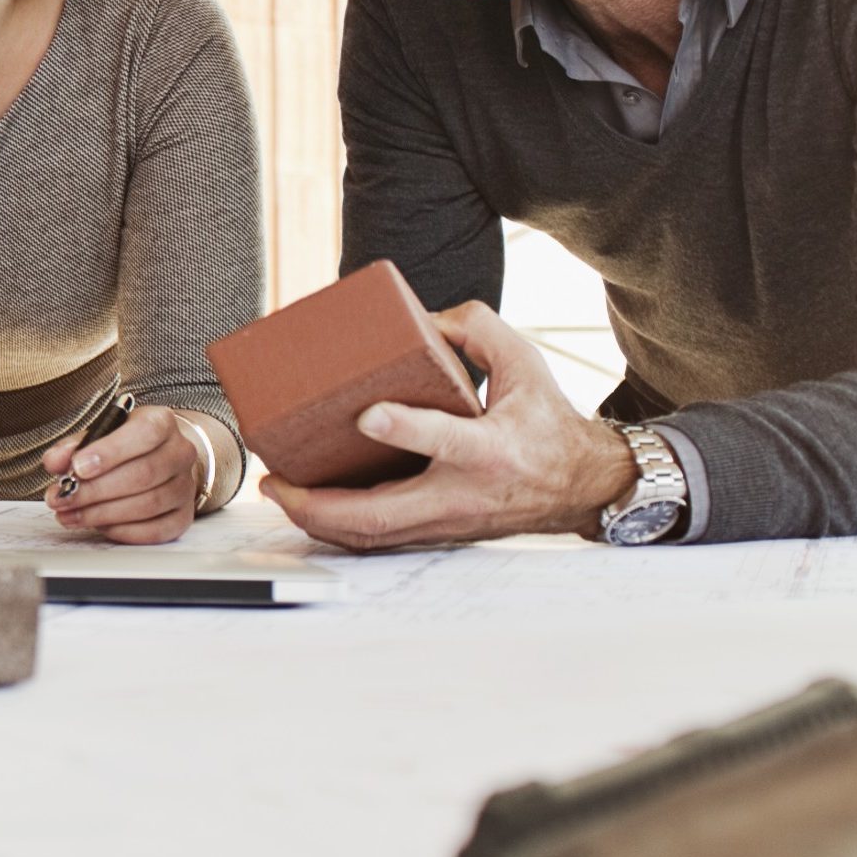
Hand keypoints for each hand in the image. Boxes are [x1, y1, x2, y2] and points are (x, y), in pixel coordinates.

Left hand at [42, 405, 206, 543]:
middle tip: (62, 498)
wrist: (158, 458)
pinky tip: (98, 526)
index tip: (78, 468)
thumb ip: (74, 446)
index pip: (144, 434)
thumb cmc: (124, 446)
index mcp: (161, 422)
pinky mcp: (183, 517)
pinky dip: (122, 531)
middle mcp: (180, 453)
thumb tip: (55, 462)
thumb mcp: (97, 435)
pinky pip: (155, 530)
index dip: (110, 452)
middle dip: (95, 490)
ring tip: (70, 514)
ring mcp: (185, 486)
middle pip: (142, 475)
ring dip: (102, 513)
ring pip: (147, 505)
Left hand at [259, 302, 635, 549]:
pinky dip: (335, 527)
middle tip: (275, 478)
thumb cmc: (548, 426)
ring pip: (372, 536)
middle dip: (319, 504)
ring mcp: (446, 520)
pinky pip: (378, 538)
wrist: (580, 487)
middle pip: (383, 514)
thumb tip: (423, 318)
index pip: (446, 439)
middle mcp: (463, 492)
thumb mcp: (526, 365)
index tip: (367, 414)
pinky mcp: (435, 531)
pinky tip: (304, 506)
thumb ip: (478, 330)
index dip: (405, 429)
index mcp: (490, 448)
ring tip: (275, 491)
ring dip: (316, 520)